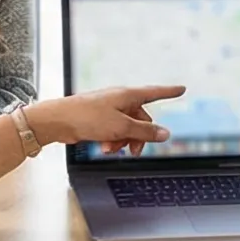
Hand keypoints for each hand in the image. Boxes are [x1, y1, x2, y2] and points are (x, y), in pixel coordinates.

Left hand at [26, 85, 182, 155]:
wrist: (58, 121)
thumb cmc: (87, 117)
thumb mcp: (121, 127)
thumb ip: (145, 131)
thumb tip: (165, 133)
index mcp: (128, 95)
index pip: (155, 93)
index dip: (169, 92)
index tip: (181, 89)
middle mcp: (119, 100)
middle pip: (141, 119)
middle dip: (139, 136)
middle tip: (134, 151)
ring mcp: (109, 109)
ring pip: (127, 128)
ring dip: (123, 141)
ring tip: (110, 150)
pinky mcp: (99, 119)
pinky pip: (114, 131)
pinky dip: (112, 141)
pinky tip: (103, 148)